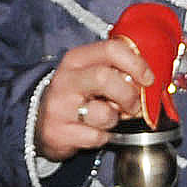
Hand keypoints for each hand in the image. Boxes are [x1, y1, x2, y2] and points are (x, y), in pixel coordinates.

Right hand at [36, 36, 152, 161]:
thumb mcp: (91, 73)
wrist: (39, 120)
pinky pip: (96, 137)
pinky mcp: (59, 132)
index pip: (111, 50)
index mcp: (76, 59)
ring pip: (103, 113)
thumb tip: (146, 80)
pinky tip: (94, 131)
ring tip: (108, 119)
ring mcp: (60, 107)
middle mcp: (66, 80)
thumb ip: (117, 70)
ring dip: (115, 120)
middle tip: (133, 106)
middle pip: (105, 78)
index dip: (136, 64)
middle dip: (128, 95)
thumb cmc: (75, 95)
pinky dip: (103, 137)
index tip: (147, 79)